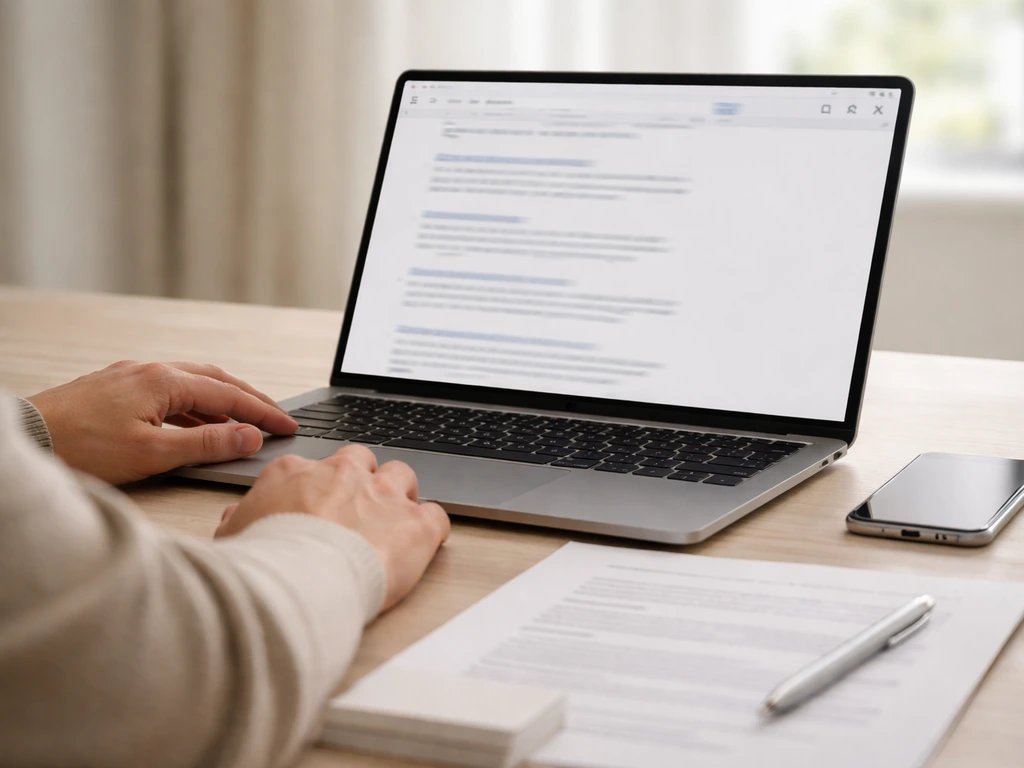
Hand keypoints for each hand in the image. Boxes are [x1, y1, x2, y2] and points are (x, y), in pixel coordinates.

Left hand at [28, 360, 297, 484]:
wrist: (24, 440)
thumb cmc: (79, 447)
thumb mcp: (153, 453)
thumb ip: (206, 444)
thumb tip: (249, 436)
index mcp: (163, 381)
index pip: (229, 396)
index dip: (263, 413)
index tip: (287, 426)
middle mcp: (149, 371)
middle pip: (215, 380)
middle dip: (249, 399)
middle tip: (274, 418)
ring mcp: (130, 377)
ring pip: (191, 385)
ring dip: (221, 403)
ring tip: (241, 425)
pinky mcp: (115, 389)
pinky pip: (169, 392)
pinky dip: (193, 407)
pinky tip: (194, 426)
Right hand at [215, 444, 449, 611]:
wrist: (300, 582)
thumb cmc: (263, 563)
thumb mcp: (234, 538)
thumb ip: (240, 520)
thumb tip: (236, 518)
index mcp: (297, 473)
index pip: (316, 466)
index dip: (321, 487)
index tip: (321, 506)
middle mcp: (344, 474)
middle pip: (363, 461)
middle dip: (363, 481)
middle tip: (359, 511)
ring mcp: (383, 496)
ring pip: (402, 476)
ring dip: (400, 496)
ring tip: (394, 523)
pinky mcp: (416, 524)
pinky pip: (436, 515)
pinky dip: (432, 529)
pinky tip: (425, 544)